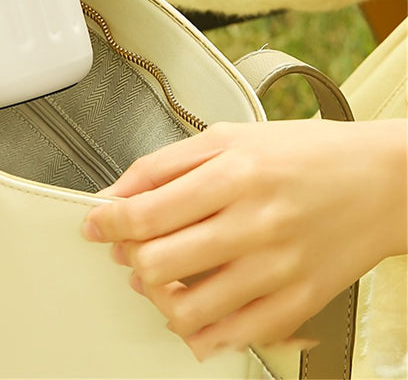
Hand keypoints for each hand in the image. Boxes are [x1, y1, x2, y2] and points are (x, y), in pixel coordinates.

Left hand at [82, 118, 406, 359]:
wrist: (380, 180)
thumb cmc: (302, 152)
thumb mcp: (227, 136)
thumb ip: (164, 164)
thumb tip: (114, 193)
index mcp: (233, 175)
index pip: (145, 213)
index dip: (106, 223)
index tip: (94, 225)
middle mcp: (254, 224)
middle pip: (158, 264)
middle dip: (129, 258)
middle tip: (128, 249)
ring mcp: (277, 268)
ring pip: (188, 310)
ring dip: (157, 297)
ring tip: (158, 278)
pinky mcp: (298, 302)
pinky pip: (234, 336)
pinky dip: (200, 330)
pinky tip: (194, 307)